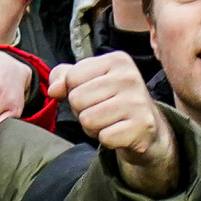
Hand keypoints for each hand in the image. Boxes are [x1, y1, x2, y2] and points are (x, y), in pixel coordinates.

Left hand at [54, 50, 182, 193]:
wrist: (147, 128)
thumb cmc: (112, 101)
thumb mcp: (88, 81)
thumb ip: (63, 77)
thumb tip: (53, 90)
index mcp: (116, 60)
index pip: (71, 78)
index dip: (75, 92)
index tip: (94, 96)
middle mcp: (129, 77)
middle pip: (77, 99)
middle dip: (83, 111)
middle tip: (102, 112)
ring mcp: (138, 101)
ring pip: (88, 120)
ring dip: (93, 128)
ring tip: (110, 122)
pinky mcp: (143, 125)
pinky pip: (104, 137)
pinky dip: (107, 140)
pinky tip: (119, 133)